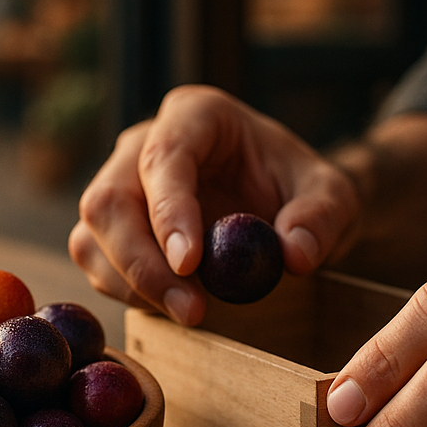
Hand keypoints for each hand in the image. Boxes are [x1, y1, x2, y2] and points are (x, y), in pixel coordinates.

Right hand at [68, 85, 360, 324]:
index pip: (164, 156)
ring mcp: (119, 181)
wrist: (281, 201)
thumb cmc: (297, 187)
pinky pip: (95, 257)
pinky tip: (170, 303)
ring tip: (188, 312)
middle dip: (142, 262)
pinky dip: (126, 289)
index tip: (191, 264)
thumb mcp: (332, 194)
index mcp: (196, 115)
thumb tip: (294, 254)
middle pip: (111, 199)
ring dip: (131, 282)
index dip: (169, 210)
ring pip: (94, 232)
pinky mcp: (111, 223)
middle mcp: (143, 142)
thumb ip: (322, 217)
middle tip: (191, 309)